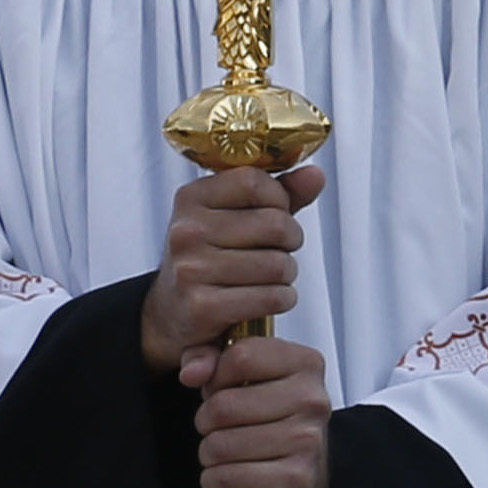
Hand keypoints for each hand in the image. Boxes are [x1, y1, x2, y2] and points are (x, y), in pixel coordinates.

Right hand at [143, 162, 318, 373]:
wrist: (171, 312)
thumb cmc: (209, 257)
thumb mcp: (234, 217)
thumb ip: (276, 195)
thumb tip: (315, 175)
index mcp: (191, 198)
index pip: (253, 181)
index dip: (279, 198)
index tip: (276, 212)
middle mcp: (187, 231)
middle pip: (275, 224)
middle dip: (291, 240)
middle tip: (280, 250)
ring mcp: (192, 270)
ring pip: (278, 264)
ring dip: (288, 274)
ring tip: (272, 276)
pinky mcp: (203, 307)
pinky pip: (272, 297)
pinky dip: (283, 299)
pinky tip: (269, 298)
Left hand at [186, 326, 334, 487]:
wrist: (309, 475)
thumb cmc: (275, 421)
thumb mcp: (250, 375)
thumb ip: (211, 357)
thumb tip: (192, 372)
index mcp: (305, 364)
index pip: (240, 357)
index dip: (215, 378)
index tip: (220, 390)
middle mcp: (311, 400)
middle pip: (223, 405)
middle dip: (205, 421)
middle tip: (216, 427)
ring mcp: (307, 440)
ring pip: (221, 445)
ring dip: (209, 453)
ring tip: (223, 452)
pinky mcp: (296, 479)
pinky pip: (228, 476)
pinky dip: (215, 479)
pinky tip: (225, 475)